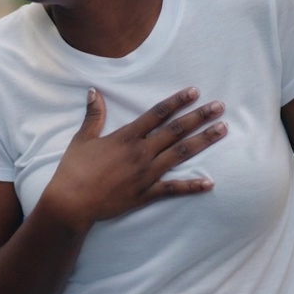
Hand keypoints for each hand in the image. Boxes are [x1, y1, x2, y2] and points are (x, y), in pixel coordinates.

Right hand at [41, 87, 225, 231]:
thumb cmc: (74, 170)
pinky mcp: (146, 194)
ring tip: (222, 130)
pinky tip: (209, 182)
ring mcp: (146, 174)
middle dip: (199, 117)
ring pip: (180, 154)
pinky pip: (173, 189)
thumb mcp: (82, 139)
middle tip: (219, 107)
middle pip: (176, 131)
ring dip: (203, 142)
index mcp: (126, 137)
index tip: (194, 91)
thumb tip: (94, 91)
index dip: (177, 101)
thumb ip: (93, 115)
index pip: (157, 114)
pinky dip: (192, 186)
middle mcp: (141, 153)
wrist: (71, 202)